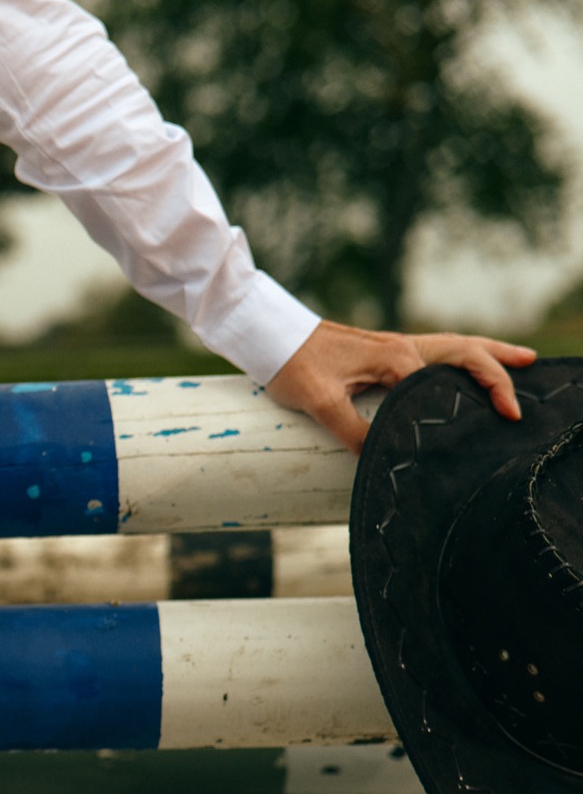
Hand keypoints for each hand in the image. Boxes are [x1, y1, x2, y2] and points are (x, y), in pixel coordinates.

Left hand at [264, 321, 535, 453]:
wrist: (270, 335)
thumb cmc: (291, 364)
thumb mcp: (318, 402)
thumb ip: (351, 430)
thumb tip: (379, 457)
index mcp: (394, 358)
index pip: (442, 384)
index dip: (465, 407)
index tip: (482, 430)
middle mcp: (401, 346)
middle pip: (464, 353)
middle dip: (499, 370)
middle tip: (523, 394)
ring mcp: (393, 346)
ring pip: (454, 347)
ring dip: (489, 354)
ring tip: (523, 360)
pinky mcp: (382, 350)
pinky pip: (434, 351)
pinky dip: (460, 357)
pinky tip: (466, 366)